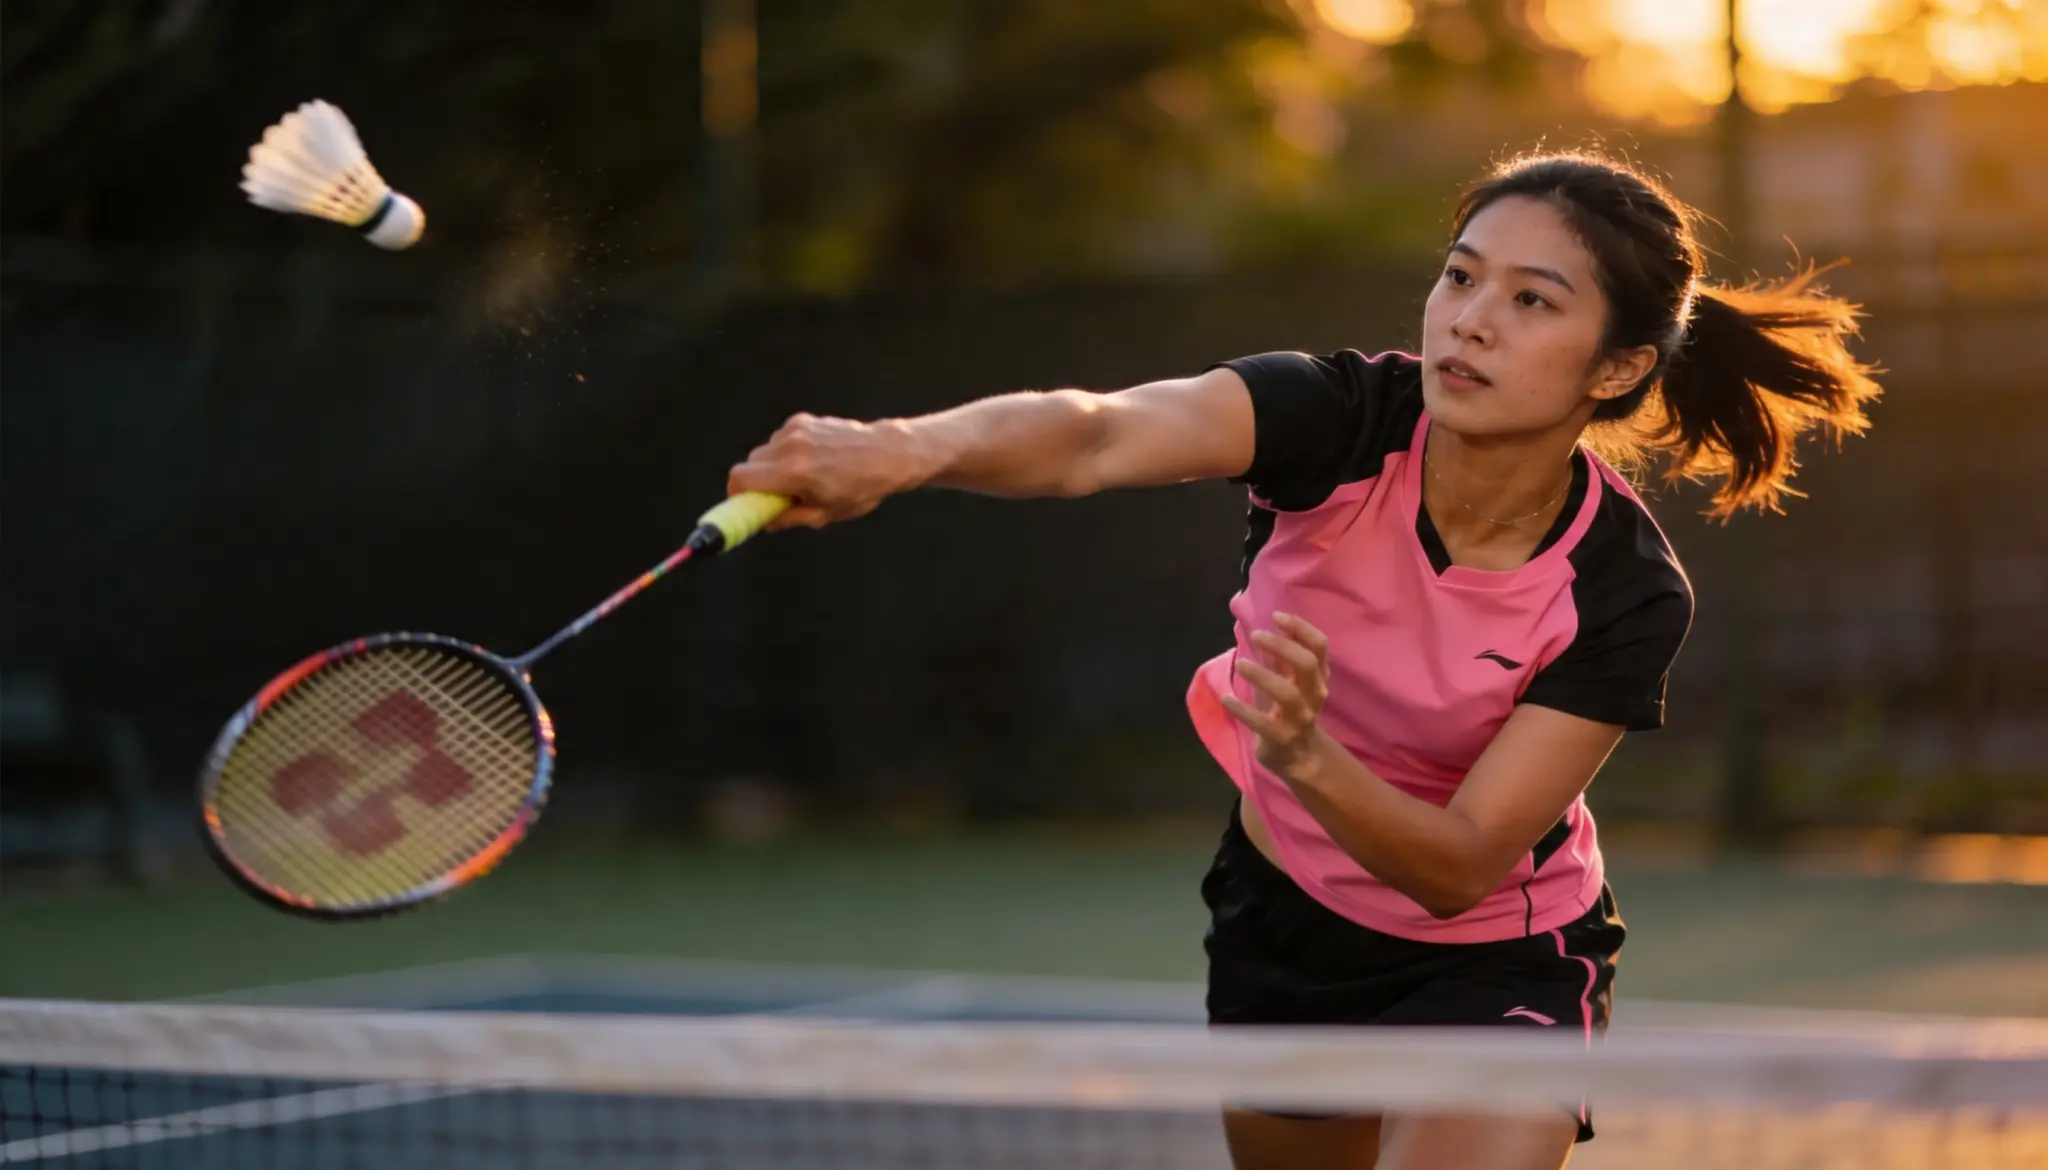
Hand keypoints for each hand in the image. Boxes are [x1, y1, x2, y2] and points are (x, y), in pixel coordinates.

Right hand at [727, 413, 919, 530]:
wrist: (887, 454)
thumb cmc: (861, 488)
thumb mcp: (826, 513)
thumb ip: (789, 518)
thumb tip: (764, 522)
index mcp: (794, 472)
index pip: (741, 478)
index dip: (737, 494)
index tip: (746, 504)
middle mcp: (790, 446)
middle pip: (748, 464)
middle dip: (757, 482)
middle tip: (777, 495)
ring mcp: (795, 429)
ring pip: (763, 451)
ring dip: (771, 466)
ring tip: (800, 476)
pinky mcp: (802, 419)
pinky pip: (778, 439)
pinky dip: (784, 451)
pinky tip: (810, 458)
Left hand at [1219, 612, 1331, 779]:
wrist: (1300, 757)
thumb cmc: (1289, 710)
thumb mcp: (1290, 680)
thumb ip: (1283, 655)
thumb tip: (1270, 622)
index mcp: (1317, 677)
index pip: (1319, 646)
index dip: (1300, 628)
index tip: (1276, 616)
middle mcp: (1314, 695)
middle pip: (1307, 664)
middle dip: (1281, 646)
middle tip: (1255, 636)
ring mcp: (1300, 718)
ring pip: (1287, 693)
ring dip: (1261, 675)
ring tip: (1240, 664)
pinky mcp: (1282, 738)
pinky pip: (1262, 723)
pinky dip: (1242, 709)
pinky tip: (1226, 699)